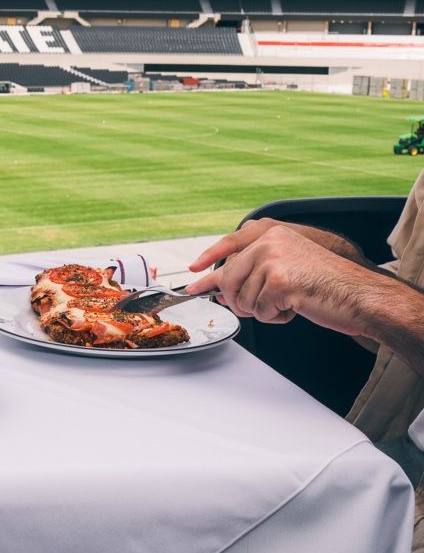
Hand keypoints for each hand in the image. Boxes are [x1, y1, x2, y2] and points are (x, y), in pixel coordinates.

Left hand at [187, 222, 373, 331]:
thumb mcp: (286, 271)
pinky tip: (296, 307)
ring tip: (290, 302)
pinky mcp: (278, 281)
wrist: (359, 296)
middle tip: (267, 306)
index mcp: (271, 235)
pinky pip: (260, 310)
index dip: (208, 269)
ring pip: (243, 299)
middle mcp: (269, 242)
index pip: (228, 250)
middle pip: (228, 281)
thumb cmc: (328, 287)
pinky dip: (276, 317)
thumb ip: (254, 274)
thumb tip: (219, 290)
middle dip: (241, 302)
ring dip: (264, 311)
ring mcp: (272, 259)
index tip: (192, 281)